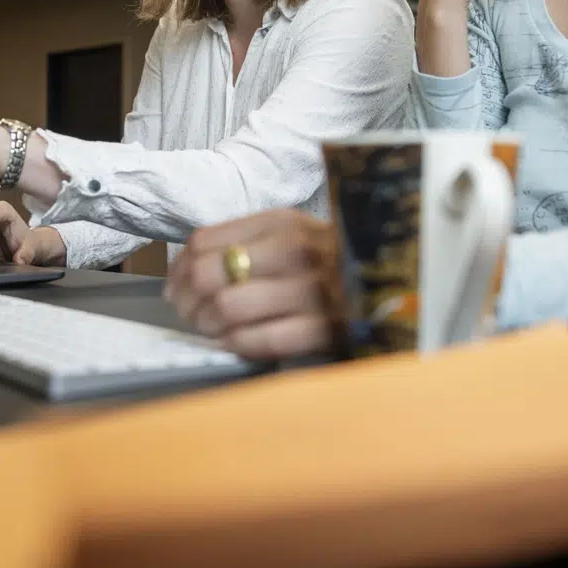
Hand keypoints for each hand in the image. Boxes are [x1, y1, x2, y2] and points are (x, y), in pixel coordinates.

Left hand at [165, 209, 340, 360]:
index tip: (176, 289)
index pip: (203, 242)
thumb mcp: (291, 236)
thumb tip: (182, 273)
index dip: (178, 271)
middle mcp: (295, 250)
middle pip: (209, 273)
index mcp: (281, 223)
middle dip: (188, 301)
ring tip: (214, 330)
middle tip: (191, 316)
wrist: (392, 285)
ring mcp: (312, 289)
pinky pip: (261, 339)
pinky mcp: (326, 328)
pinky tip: (237, 343)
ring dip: (209, 325)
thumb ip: (241, 243)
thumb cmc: (327, 264)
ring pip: (229, 306)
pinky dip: (238, 345)